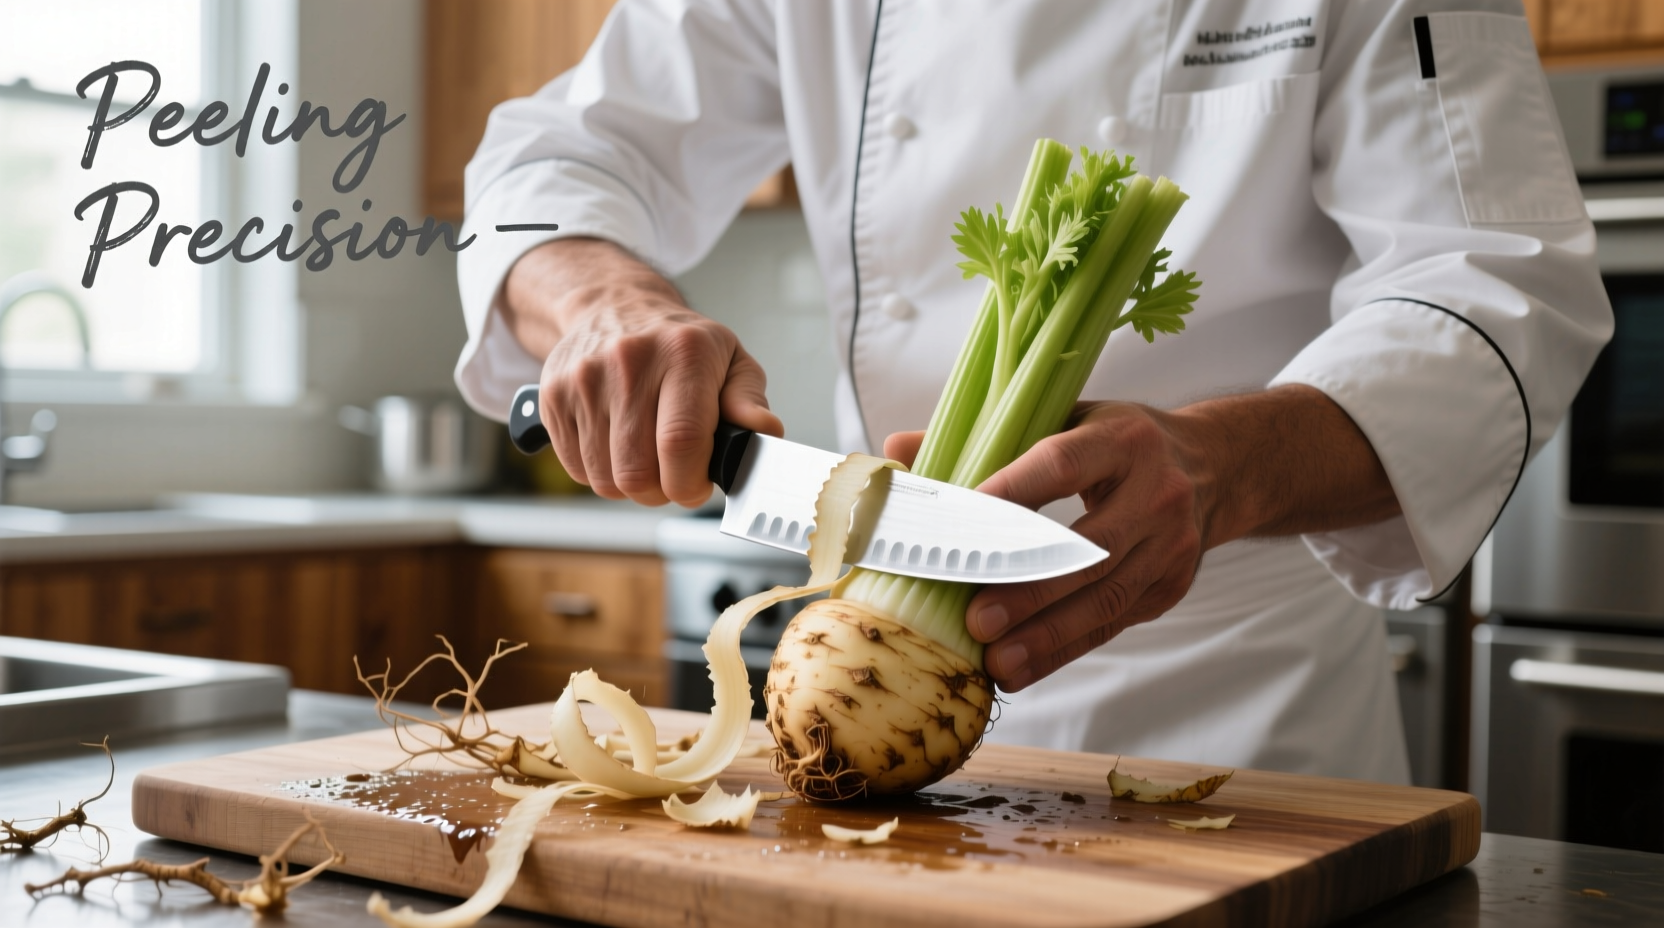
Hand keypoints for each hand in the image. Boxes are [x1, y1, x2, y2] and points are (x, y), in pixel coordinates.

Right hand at [506, 238, 782, 506]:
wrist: (613, 306)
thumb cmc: (681, 344)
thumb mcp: (730, 360)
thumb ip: (748, 401)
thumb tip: (764, 433)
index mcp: (683, 353)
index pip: (681, 442)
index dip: (690, 483)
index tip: (697, 486)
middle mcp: (629, 362)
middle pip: (638, 472)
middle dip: (662, 491)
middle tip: (675, 476)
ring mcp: (584, 380)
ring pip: (605, 479)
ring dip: (632, 486)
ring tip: (648, 458)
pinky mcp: (553, 397)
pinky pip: (577, 470)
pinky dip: (601, 473)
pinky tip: (618, 447)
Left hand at [884, 385, 1398, 691]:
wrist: (1217, 468)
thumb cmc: (1117, 441)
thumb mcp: (1065, 418)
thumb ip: (984, 438)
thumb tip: (894, 451)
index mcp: (1122, 438)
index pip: (1061, 465)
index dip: (1011, 492)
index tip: (961, 522)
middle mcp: (1156, 490)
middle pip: (1088, 547)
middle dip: (1030, 589)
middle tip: (976, 618)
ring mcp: (1171, 544)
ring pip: (1104, 597)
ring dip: (1048, 635)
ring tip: (998, 662)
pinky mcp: (1173, 586)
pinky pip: (1113, 622)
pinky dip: (1066, 648)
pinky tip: (1024, 668)